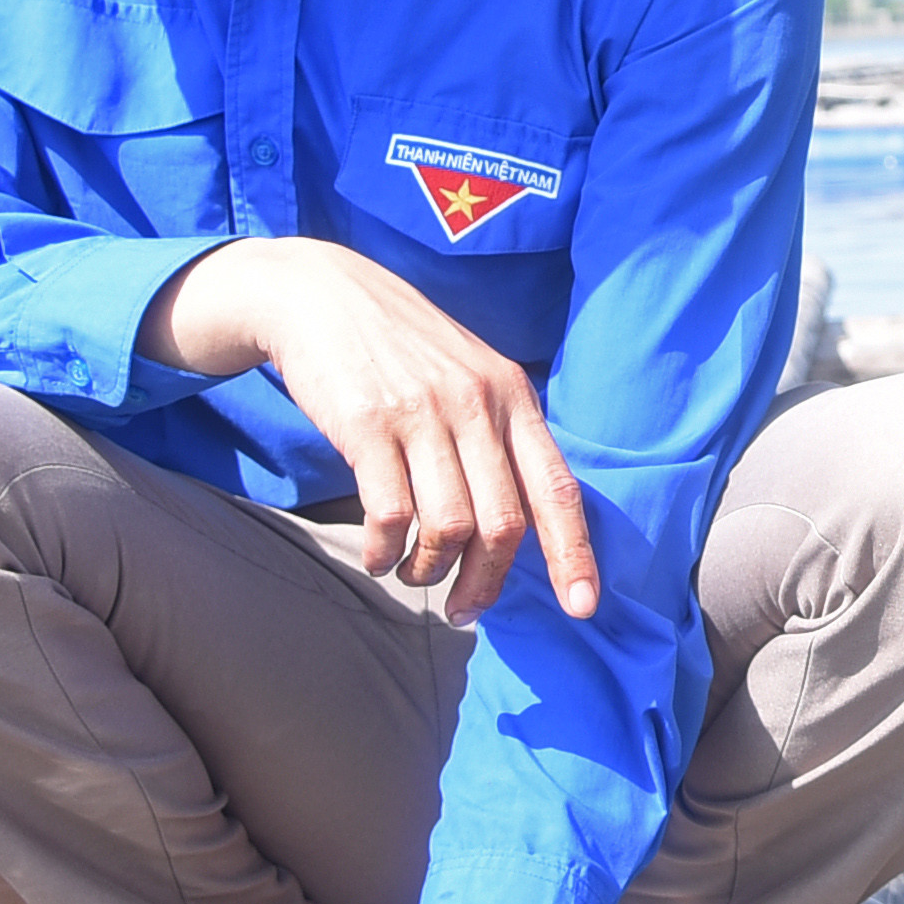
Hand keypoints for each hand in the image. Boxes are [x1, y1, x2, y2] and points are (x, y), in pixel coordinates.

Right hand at [146, 243, 599, 613]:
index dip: (573, 552)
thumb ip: (498, 437)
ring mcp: (423, 414)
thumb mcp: (469, 374)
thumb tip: (516, 526)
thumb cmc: (401, 347)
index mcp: (513, 396)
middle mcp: (476, 404)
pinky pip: (390, 515)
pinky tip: (377, 554)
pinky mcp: (368, 425)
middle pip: (503, 523)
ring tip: (412, 573)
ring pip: (449, 527)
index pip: (556, 487)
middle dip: (485, 582)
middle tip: (463, 608)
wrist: (321, 294)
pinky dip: (384, 551)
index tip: (581, 606)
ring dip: (430, 570)